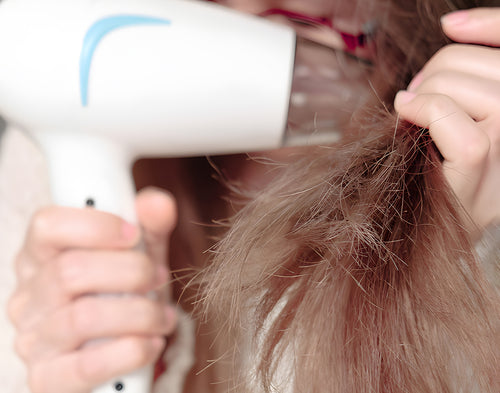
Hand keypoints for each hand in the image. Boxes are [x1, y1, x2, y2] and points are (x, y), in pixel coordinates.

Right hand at [7, 188, 177, 392]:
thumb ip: (149, 226)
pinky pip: (87, 366)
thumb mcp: (140, 254)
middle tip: (157, 276)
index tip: (134, 233)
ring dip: (138, 313)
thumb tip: (159, 204)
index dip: (95, 225)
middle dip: (130, 271)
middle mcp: (30, 296)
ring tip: (162, 315)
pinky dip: (131, 351)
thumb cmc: (125, 293)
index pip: (47, 226)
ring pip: (83, 317)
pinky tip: (151, 342)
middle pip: (70, 271)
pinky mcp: (48, 379)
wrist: (121, 352)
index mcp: (43, 255)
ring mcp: (33, 340)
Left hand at [394, 7, 499, 234]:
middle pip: (484, 63)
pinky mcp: (478, 169)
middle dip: (438, 70)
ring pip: (463, 87)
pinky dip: (423, 110)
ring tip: (413, 113)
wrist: (435, 229)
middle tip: (417, 95)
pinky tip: (406, 114)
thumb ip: (468, 79)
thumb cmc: (443, 169)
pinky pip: (451, 120)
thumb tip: (452, 26)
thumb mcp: (465, 116)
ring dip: (425, 92)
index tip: (449, 25)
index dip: (490, 23)